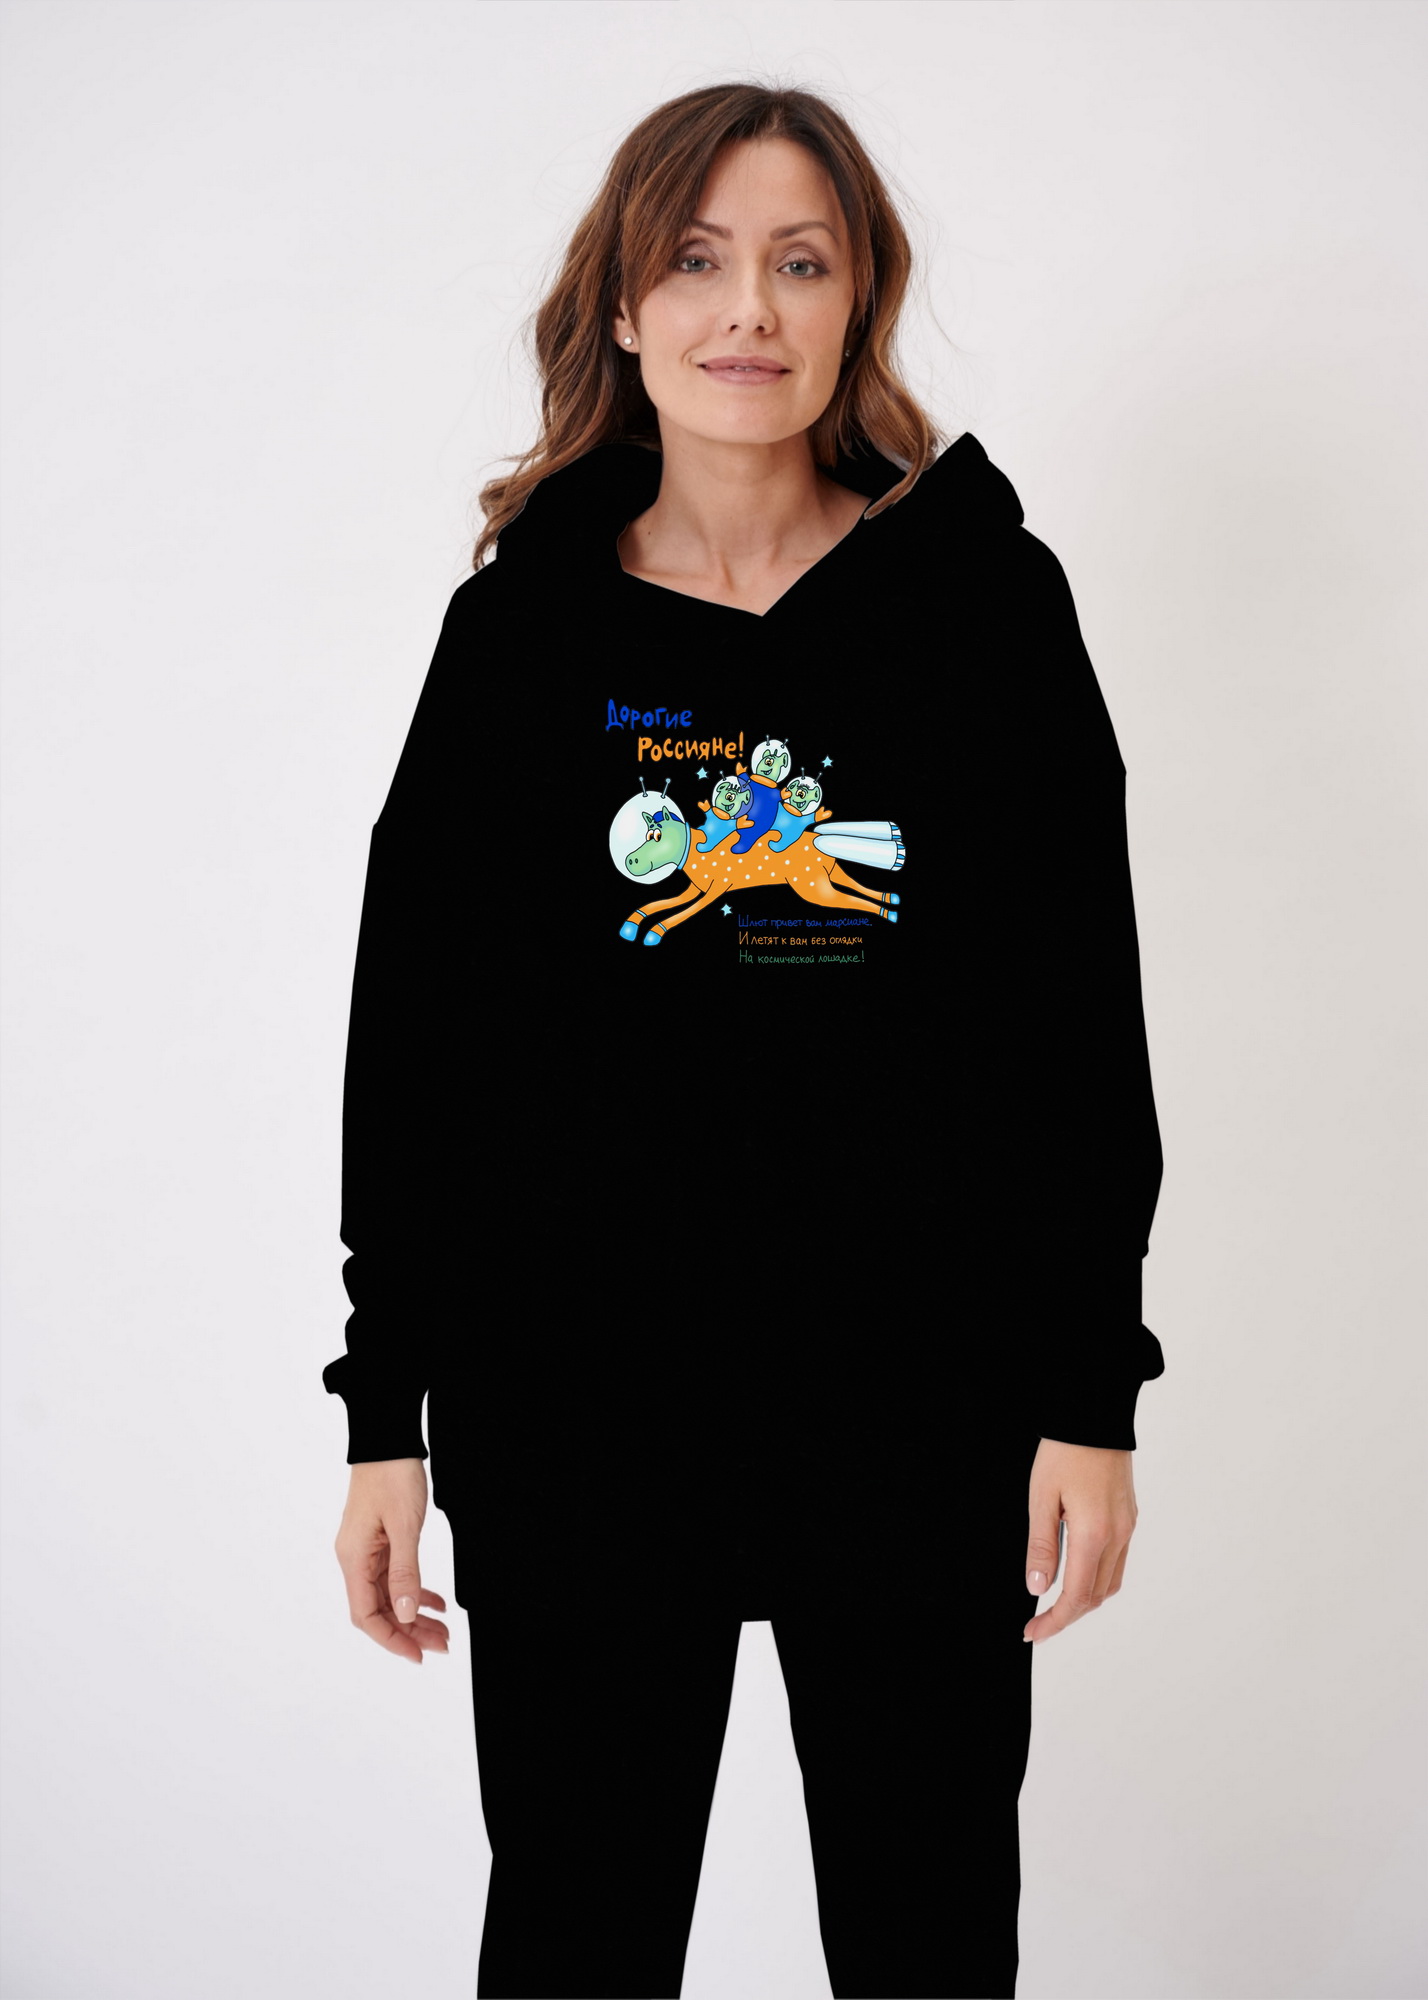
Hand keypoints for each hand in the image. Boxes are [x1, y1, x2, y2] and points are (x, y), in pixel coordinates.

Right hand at [334, 1459, 449, 1664]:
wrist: (387, 1438)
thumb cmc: (391, 1474)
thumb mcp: (405, 1526)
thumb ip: (406, 1572)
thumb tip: (406, 1615)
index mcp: (354, 1558)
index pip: (366, 1615)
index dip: (391, 1639)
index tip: (418, 1654)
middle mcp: (355, 1558)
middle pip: (379, 1610)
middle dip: (410, 1631)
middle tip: (442, 1644)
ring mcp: (367, 1549)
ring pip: (389, 1595)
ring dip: (415, 1614)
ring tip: (444, 1629)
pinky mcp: (379, 1540)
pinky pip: (395, 1576)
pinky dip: (415, 1590)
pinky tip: (437, 1601)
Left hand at [1022, 1439, 1137, 1644]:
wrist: (1095, 1415)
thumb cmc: (1064, 1451)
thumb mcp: (1041, 1498)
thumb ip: (1041, 1547)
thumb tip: (1038, 1588)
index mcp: (1094, 1533)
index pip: (1076, 1597)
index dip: (1055, 1621)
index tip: (1033, 1631)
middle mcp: (1118, 1536)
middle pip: (1096, 1597)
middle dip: (1067, 1616)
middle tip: (1038, 1623)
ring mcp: (1128, 1528)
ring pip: (1110, 1583)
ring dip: (1084, 1600)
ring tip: (1055, 1603)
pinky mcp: (1130, 1518)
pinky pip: (1117, 1562)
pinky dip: (1097, 1579)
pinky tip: (1077, 1573)